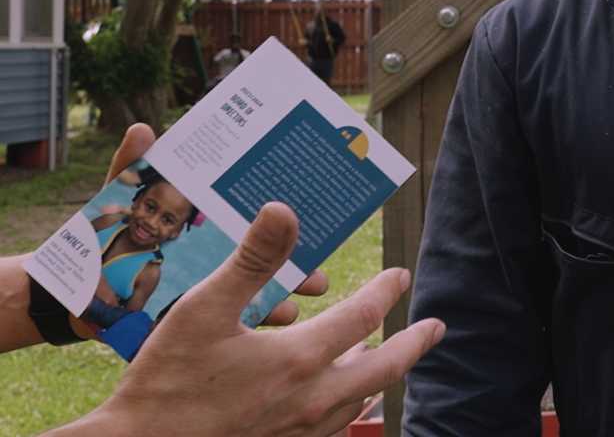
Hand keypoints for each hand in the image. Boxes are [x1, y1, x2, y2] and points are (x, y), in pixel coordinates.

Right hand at [58, 203, 443, 436]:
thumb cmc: (165, 380)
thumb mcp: (203, 310)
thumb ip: (251, 261)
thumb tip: (284, 210)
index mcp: (300, 359)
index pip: (364, 317)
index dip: (385, 292)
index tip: (400, 276)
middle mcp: (312, 400)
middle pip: (384, 369)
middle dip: (414, 344)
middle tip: (436, 328)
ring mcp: (300, 433)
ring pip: (361, 403)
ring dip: (383, 378)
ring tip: (393, 362)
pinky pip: (335, 429)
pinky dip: (352, 410)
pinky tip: (347, 404)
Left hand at [101, 124, 327, 325]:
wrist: (71, 294)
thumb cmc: (98, 241)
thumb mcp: (115, 202)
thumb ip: (128, 168)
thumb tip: (142, 129)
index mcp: (204, 224)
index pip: (251, 214)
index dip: (282, 213)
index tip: (309, 209)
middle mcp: (215, 253)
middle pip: (267, 254)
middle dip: (297, 262)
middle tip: (316, 274)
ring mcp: (207, 287)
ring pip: (257, 289)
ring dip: (283, 295)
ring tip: (299, 301)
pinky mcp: (193, 318)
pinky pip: (231, 323)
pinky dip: (254, 322)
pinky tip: (273, 324)